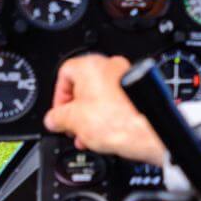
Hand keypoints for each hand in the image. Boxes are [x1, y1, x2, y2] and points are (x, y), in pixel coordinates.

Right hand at [44, 54, 165, 165]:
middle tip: (72, 126)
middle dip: (75, 110)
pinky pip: (115, 99)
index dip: (58, 97)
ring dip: (90, 115)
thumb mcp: (72, 121)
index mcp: (90, 65)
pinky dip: (107, 113)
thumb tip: (53, 119)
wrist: (147, 130)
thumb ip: (56, 118)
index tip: (59, 114)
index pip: (64, 74)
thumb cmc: (117, 120)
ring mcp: (125, 76)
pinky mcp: (137, 90)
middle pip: (83, 85)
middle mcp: (109, 65)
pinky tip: (103, 132)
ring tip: (87, 135)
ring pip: (100, 94)